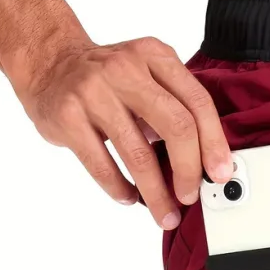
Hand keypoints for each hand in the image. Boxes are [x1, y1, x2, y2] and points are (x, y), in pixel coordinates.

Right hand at [16, 34, 232, 228]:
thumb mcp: (146, 74)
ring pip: (138, 154)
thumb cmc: (108, 79)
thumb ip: (175, 106)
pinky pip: (101, 164)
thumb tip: (208, 162)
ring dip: (156, 192)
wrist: (48, 63)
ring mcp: (93, 92)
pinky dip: (120, 188)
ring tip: (165, 213)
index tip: (220, 173)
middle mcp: (126, 69)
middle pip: (175, 127)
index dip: (214, 143)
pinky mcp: (68, 117)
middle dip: (189, 170)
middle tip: (190, 196)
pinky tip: (130, 198)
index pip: (197, 103)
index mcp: (154, 56)